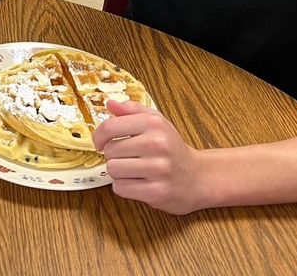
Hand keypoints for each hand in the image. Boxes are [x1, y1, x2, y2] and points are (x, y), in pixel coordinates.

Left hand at [92, 99, 204, 214]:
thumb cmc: (172, 148)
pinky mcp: (156, 192)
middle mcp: (157, 144)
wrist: (197, 177)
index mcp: (154, 124)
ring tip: (133, 170)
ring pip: (113, 170)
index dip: (98, 136)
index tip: (99, 142)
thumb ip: (132, 110)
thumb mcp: (156, 122)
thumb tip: (110, 104)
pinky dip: (124, 186)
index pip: (109, 127)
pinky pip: (120, 188)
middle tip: (128, 157)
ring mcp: (157, 169)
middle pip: (109, 151)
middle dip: (114, 155)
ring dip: (118, 172)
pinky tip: (138, 182)